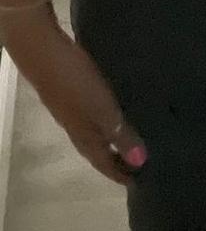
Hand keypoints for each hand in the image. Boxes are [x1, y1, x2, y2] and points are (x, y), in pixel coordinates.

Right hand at [2, 14, 146, 185]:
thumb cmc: (73, 81)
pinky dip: (104, 123)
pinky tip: (113, 113)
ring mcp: (70, 110)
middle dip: (117, 161)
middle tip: (139, 164)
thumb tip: (139, 163)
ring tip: (132, 141)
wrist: (39, 48)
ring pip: (93, 135)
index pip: (104, 163)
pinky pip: (91, 117)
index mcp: (84, 137)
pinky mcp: (69, 93)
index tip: (139, 182)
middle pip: (98, 152)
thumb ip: (120, 134)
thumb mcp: (102, 110)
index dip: (121, 174)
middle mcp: (75, 128)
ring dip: (111, 141)